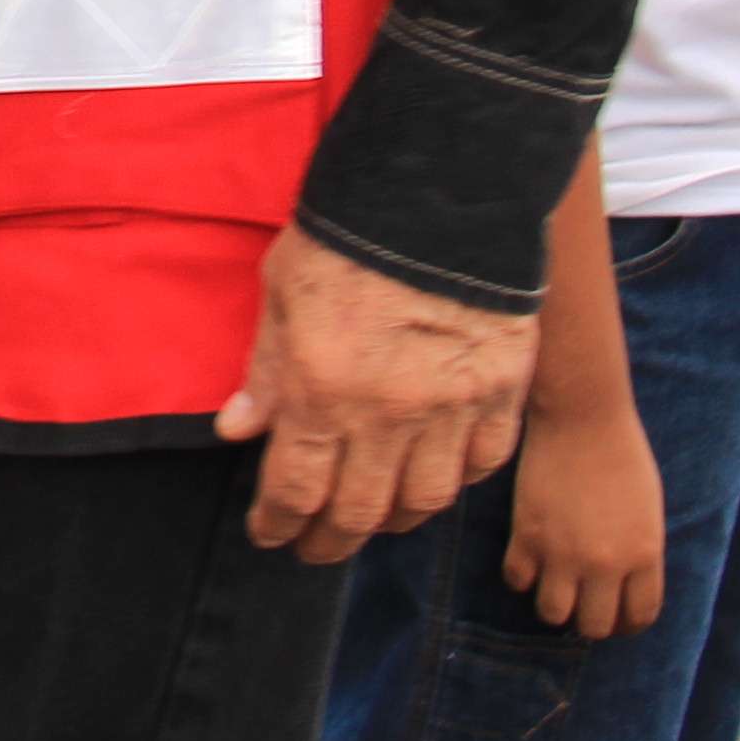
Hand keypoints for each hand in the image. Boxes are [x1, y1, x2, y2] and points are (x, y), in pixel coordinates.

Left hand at [217, 227, 535, 561]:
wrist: (439, 193)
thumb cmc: (347, 236)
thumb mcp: (282, 292)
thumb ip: (266, 371)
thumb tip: (238, 430)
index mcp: (324, 389)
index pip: (295, 489)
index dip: (278, 523)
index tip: (270, 534)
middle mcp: (389, 412)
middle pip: (359, 511)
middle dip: (329, 540)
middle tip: (314, 547)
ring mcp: (452, 407)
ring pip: (424, 501)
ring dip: (393, 520)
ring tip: (372, 519)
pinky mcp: (502, 392)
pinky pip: (482, 464)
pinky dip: (456, 481)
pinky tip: (434, 478)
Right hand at [500, 387, 667, 639]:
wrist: (582, 418)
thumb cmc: (623, 455)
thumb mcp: (647, 512)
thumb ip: (638, 553)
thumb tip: (621, 584)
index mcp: (644, 556)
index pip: (639, 617)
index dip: (627, 624)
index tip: (617, 617)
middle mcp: (605, 564)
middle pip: (594, 625)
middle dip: (590, 620)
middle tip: (583, 603)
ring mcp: (562, 552)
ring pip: (552, 614)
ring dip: (554, 604)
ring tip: (553, 585)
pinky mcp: (526, 535)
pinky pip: (517, 580)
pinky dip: (522, 576)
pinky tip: (528, 559)